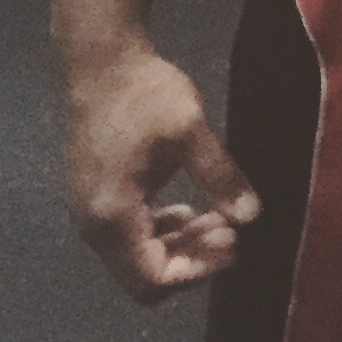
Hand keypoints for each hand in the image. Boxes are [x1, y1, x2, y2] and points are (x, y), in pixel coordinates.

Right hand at [64, 46, 260, 304]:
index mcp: (112, 216)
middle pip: (143, 275)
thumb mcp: (190, 133)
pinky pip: (130, 234)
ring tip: (220, 218)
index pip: (152, 278)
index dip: (197, 269)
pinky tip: (191, 209)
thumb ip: (220, 177)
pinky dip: (162, 230)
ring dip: (179, 245)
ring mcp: (90, 212)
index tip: (235, 242)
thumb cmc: (145, 95)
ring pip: (136, 256)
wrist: (103, 63)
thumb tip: (251, 216)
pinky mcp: (96, 196)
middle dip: (192, 260)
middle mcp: (93, 225)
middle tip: (233, 231)